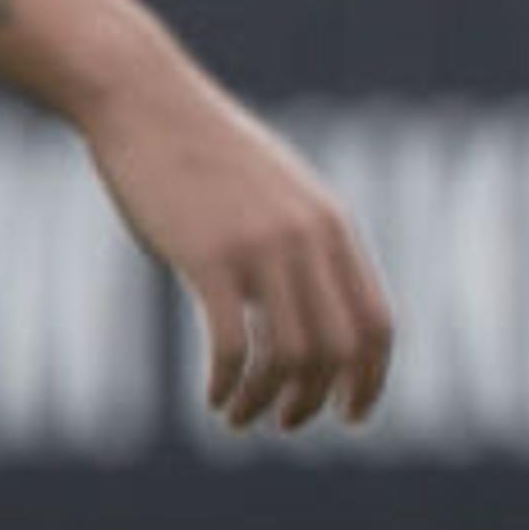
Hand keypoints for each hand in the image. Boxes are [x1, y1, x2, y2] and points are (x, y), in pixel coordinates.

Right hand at [78, 61, 394, 430]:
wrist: (151, 105)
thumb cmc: (210, 156)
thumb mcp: (279, 194)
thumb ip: (305, 243)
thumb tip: (315, 303)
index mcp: (334, 227)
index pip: (377, 322)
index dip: (371, 377)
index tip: (352, 414)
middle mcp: (310, 239)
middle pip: (339, 347)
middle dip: (318, 399)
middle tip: (288, 424)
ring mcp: (261, 247)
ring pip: (289, 355)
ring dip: (267, 402)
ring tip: (241, 418)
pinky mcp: (207, 257)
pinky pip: (231, 345)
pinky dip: (228, 385)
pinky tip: (213, 399)